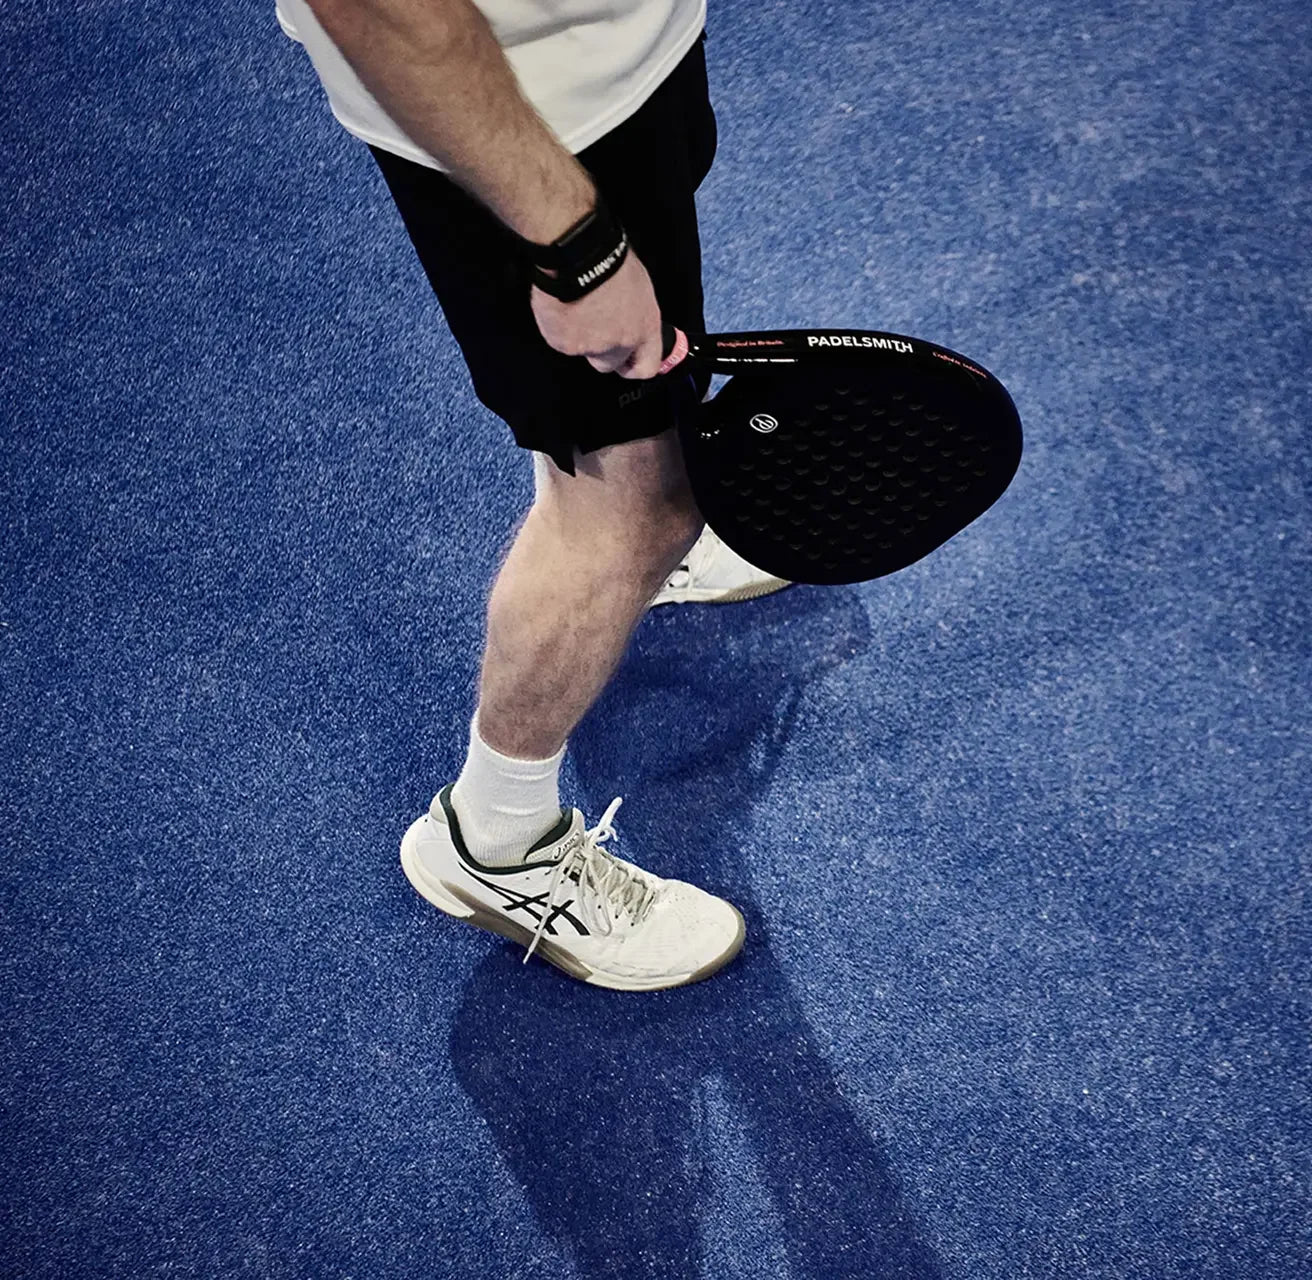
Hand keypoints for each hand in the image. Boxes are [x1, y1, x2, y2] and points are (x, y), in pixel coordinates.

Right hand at [530, 249, 664, 378]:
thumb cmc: (609, 260)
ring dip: (579, 336)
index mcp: (644, 328)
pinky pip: (560, 341)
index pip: (646, 367)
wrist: (579, 255)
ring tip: (576, 306)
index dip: (635, 366)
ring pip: (582, 351)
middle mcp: (619, 343)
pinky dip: (559, 328)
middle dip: (602, 352)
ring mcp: (590, 346)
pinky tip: (562, 306)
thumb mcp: (638, 287)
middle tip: (594, 327)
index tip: (629, 363)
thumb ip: (634, 314)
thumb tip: (628, 317)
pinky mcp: (564, 343)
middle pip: (609, 364)